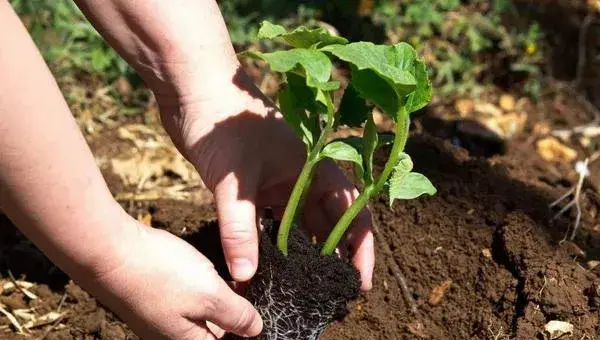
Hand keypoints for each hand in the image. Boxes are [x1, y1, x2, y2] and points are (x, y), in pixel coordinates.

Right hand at [82, 219, 262, 339]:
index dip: (244, 324)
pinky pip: (184, 300)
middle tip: (234, 282)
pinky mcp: (152, 302)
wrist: (109, 251)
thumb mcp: (210, 295)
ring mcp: (159, 321)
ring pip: (200, 313)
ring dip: (212, 295)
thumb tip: (255, 329)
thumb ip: (236, 315)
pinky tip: (194, 269)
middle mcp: (171, 339)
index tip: (251, 302)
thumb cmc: (159, 274)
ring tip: (213, 275)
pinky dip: (195, 286)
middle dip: (229, 309)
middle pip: (214, 330)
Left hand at [157, 71, 374, 289]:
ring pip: (296, 225)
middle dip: (330, 258)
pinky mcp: (253, 186)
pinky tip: (265, 266)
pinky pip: (268, 221)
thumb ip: (240, 228)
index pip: (351, 211)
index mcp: (315, 167)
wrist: (192, 89)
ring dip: (299, 254)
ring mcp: (277, 181)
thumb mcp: (235, 180)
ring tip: (301, 287)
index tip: (360, 281)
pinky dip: (268, 243)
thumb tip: (246, 276)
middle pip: (326, 223)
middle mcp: (302, 176)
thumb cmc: (224, 123)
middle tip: (330, 294)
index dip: (360, 247)